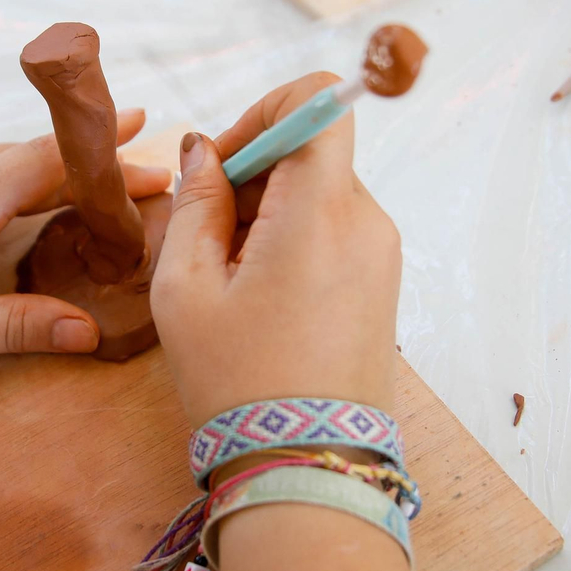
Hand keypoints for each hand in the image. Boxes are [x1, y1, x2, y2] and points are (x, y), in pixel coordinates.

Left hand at [0, 109, 171, 381]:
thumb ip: (13, 328)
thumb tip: (90, 329)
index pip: (49, 165)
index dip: (106, 158)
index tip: (158, 150)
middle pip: (33, 153)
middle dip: (94, 153)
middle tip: (152, 156)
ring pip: (3, 157)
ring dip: (57, 158)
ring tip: (103, 163)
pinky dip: (20, 169)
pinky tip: (24, 187)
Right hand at [150, 74, 400, 427]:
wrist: (307, 470)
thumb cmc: (239, 383)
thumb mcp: (187, 289)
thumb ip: (195, 204)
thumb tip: (205, 152)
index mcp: (323, 211)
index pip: (321, 99)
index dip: (263, 112)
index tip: (223, 166)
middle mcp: (367, 222)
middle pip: (311, 150)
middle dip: (252, 175)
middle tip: (206, 239)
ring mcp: (382, 255)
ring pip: (319, 193)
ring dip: (268, 214)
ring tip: (229, 283)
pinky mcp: (383, 285)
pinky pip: (334, 232)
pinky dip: (292, 243)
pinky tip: (259, 300)